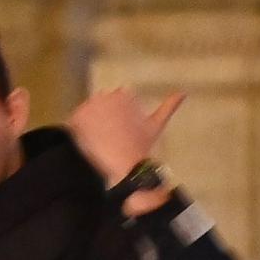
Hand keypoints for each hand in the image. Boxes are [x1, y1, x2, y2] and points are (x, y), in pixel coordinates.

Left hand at [67, 88, 185, 207]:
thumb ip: (168, 106)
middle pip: (101, 106)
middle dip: (103, 119)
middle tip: (111, 139)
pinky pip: (75, 122)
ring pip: (88, 114)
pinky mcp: (77, 118)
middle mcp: (107, 95)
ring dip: (91, 125)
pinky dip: (79, 132)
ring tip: (101, 143)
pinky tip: (89, 143)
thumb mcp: (156, 125)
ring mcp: (91, 106)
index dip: (117, 118)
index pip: (115, 101)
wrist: (125, 167)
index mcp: (125, 94)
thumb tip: (184, 92)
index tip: (122, 132)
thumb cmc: (142, 147)